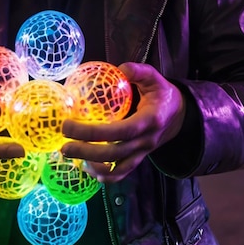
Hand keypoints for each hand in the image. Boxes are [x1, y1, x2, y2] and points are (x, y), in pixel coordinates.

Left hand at [60, 62, 184, 181]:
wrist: (179, 116)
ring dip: (92, 165)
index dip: (93, 132)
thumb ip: (139, 71)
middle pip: (114, 153)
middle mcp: (146, 141)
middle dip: (86, 151)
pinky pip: (122, 173)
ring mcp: (142, 153)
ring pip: (116, 167)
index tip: (69, 126)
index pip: (120, 131)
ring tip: (71, 156)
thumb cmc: (163, 94)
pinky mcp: (139, 159)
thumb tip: (121, 68)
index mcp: (149, 120)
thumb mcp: (155, 78)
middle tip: (63, 145)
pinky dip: (105, 175)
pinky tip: (88, 169)